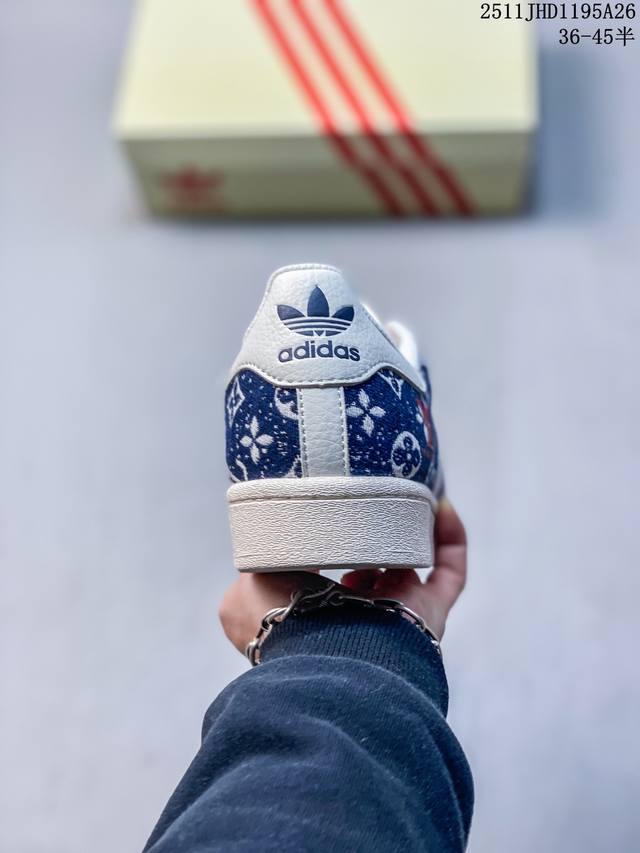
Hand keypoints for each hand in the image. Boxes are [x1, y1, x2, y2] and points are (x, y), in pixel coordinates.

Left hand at [219, 499, 466, 653]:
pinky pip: (451, 572)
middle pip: (377, 577)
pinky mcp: (432, 612)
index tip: (330, 520)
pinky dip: (451, 539)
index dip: (334, 553)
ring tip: (401, 498)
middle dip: (375, 543)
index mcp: (321, 620)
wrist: (321, 651)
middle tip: (371, 506)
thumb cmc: (280, 624)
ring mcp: (400, 617)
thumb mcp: (243, 593)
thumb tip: (265, 543)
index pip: (332, 587)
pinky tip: (443, 506)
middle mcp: (362, 620)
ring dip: (409, 536)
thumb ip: (254, 567)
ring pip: (411, 572)